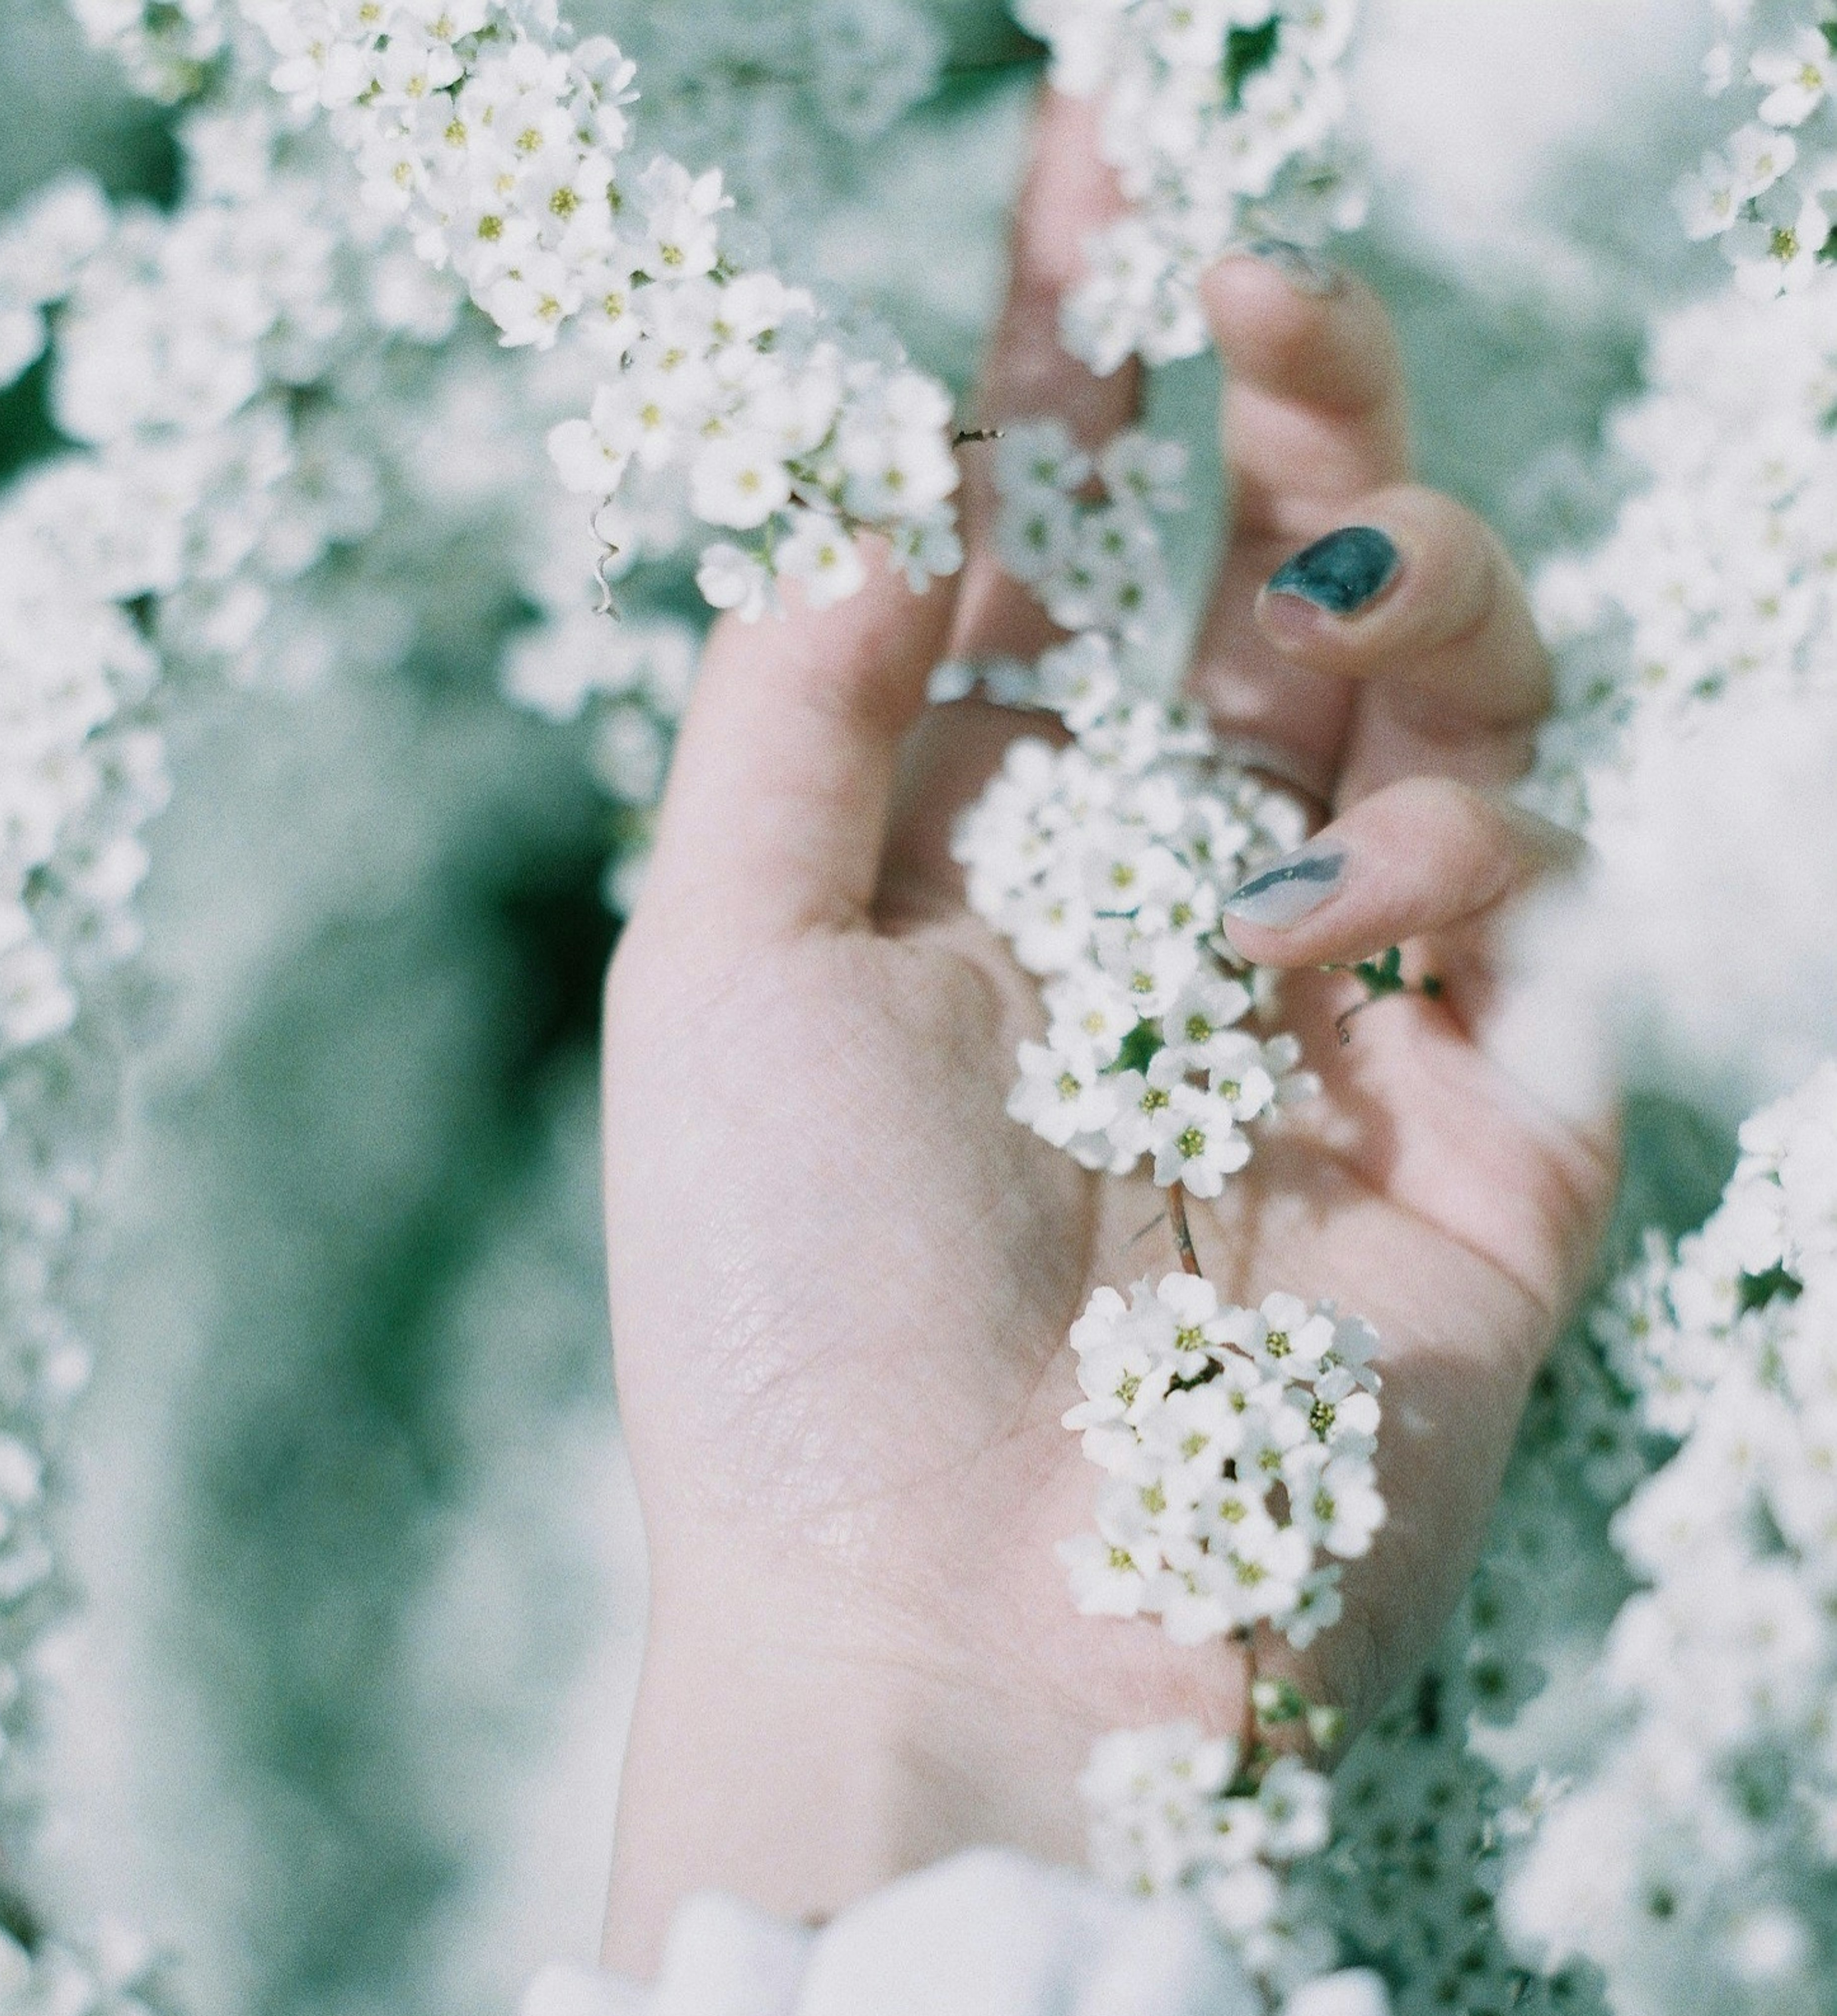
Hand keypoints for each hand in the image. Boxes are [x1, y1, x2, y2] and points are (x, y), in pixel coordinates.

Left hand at [599, 94, 1613, 1971]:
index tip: (1107, 148)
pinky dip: (1444, 868)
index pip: (1069, 555)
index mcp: (992, 865)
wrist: (944, 1629)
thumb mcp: (715, 983)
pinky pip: (1538, 918)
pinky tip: (1319, 932)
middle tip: (1261, 291)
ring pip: (1459, 701)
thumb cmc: (784, 1330)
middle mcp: (1177, 915)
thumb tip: (889, 511)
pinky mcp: (1489, 1151)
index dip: (1088, 355)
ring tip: (1316, 601)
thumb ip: (792, 723)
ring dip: (1410, 585)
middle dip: (1301, 402)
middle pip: (1293, 583)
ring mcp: (1346, 1025)